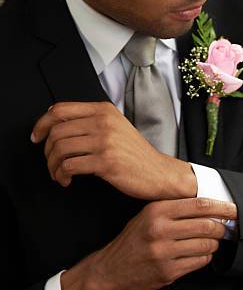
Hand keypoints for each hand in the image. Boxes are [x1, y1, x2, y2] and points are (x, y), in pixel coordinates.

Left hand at [31, 101, 196, 199]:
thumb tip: (55, 122)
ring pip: (60, 149)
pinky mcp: (106, 162)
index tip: (37, 137)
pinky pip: (69, 166)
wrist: (160, 173)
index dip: (41, 124)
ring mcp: (105, 141)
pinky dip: (62, 175)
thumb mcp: (117, 128)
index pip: (60, 109)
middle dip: (47, 150)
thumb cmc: (137, 155)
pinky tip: (67, 180)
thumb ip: (92, 121)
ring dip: (53, 165)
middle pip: (56, 131)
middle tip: (51, 162)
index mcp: (104, 110)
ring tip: (59, 174)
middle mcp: (104, 122)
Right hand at [61, 197, 236, 289]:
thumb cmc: (134, 239)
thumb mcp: (149, 215)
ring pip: (206, 245)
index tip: (234, 210)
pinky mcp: (168, 272)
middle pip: (207, 225)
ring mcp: (164, 253)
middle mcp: (160, 230)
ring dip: (214, 244)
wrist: (111, 268)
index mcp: (157, 211)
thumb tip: (211, 206)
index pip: (200, 205)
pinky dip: (205, 257)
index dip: (222, 207)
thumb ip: (176, 209)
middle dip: (221, 228)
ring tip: (210, 242)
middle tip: (224, 228)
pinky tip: (199, 254)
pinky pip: (199, 262)